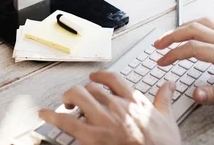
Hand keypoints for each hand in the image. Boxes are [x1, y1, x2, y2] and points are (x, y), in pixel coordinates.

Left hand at [39, 71, 181, 144]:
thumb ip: (164, 98)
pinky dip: (52, 116)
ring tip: (65, 104)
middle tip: (78, 98)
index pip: (112, 78)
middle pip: (91, 87)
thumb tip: (169, 84)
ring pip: (78, 96)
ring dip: (68, 98)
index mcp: (133, 100)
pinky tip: (44, 114)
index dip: (100, 75)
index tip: (94, 77)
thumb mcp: (167, 118)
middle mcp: (116, 105)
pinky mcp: (92, 136)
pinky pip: (67, 121)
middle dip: (82, 91)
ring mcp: (103, 120)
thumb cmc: (162, 144)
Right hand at [153, 18, 213, 111]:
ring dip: (183, 27)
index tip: (162, 61)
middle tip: (158, 45)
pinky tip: (194, 30)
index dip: (173, 54)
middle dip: (172, 35)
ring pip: (203, 23)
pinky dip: (198, 24)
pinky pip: (213, 24)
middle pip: (194, 29)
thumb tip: (194, 93)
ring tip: (171, 36)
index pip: (193, 48)